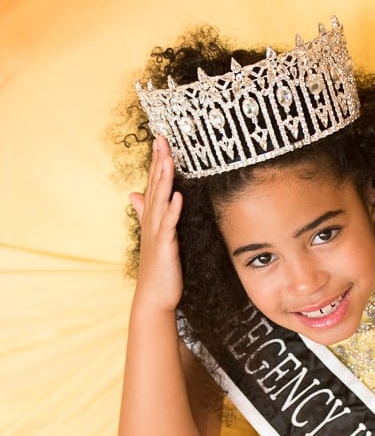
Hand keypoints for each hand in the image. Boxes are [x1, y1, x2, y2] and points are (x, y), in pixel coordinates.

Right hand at [130, 136, 183, 312]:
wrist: (154, 298)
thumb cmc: (158, 269)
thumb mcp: (153, 237)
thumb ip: (145, 213)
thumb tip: (134, 194)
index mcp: (152, 219)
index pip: (154, 185)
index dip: (156, 162)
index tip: (160, 140)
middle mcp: (152, 223)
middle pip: (155, 187)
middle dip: (159, 163)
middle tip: (162, 138)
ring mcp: (157, 235)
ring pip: (161, 202)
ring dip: (164, 181)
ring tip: (168, 159)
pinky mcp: (165, 248)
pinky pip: (169, 226)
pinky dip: (173, 210)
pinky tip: (178, 196)